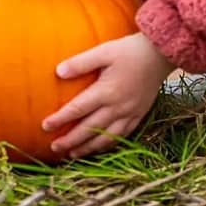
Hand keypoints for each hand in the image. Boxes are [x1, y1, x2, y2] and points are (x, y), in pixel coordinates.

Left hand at [42, 33, 172, 158]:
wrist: (160, 55)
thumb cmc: (130, 50)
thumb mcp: (104, 51)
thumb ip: (81, 62)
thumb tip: (58, 72)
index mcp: (107, 91)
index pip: (78, 109)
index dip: (60, 119)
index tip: (45, 126)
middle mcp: (118, 107)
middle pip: (90, 128)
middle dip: (71, 140)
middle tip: (54, 147)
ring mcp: (129, 114)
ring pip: (105, 138)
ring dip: (88, 148)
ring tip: (72, 154)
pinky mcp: (139, 115)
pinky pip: (121, 136)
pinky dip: (107, 145)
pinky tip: (99, 147)